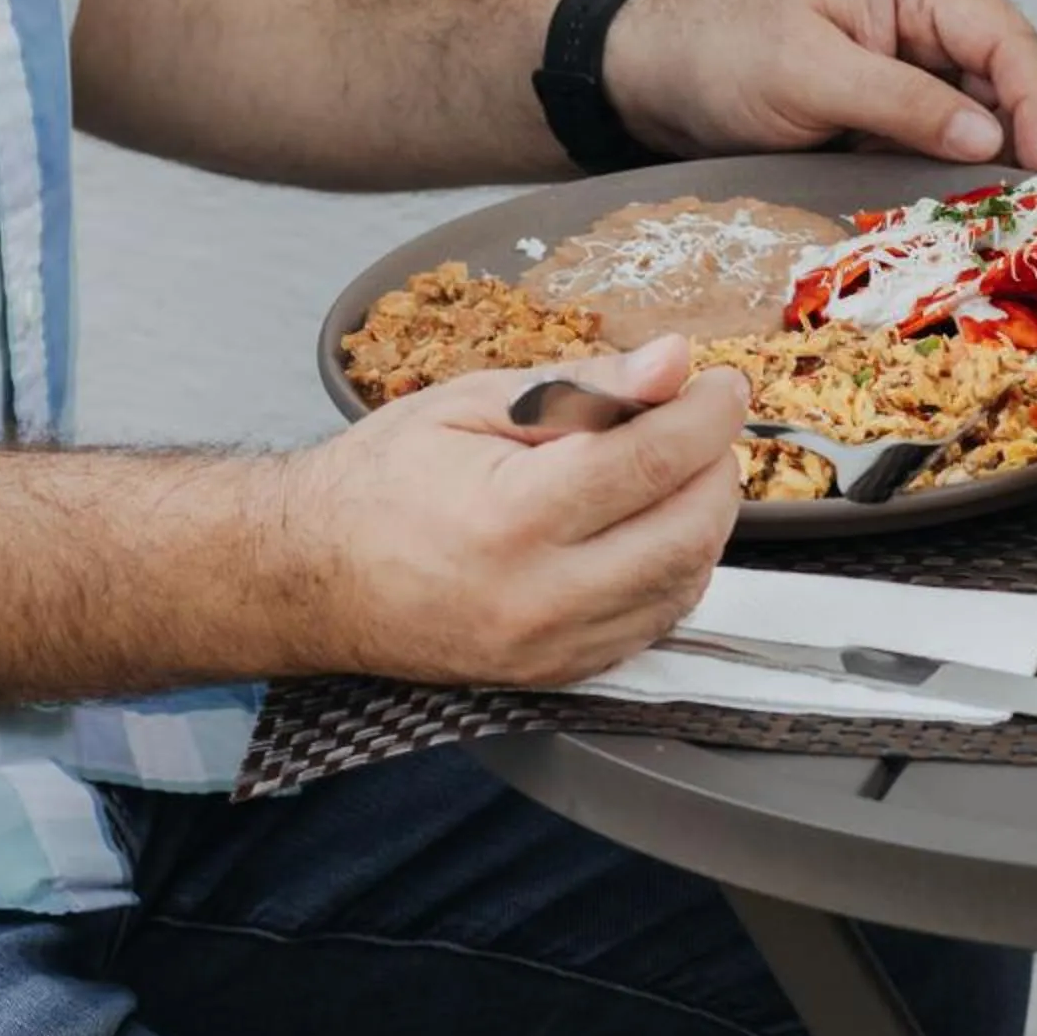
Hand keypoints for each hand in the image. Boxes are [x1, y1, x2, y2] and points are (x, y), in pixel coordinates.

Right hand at [283, 337, 744, 687]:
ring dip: (702, 517)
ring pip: (687, 579)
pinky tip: (646, 526)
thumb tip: (673, 363)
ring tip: (669, 470)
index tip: (724, 385)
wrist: (312, 578)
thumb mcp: (474, 402)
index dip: (708, 413)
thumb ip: (585, 384)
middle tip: (700, 424)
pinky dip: (673, 567)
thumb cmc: (385, 479)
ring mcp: (553, 647)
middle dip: (715, 465)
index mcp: (512, 516)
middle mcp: (540, 595)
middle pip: (691, 528)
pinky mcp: (561, 673)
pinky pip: (657, 618)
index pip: (656, 458)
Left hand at [606, 0, 1036, 169]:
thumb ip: (903, 102)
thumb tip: (988, 136)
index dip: (1033, 98)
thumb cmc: (727, 56)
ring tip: (996, 202)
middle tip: (1024, 195)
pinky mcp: (911, 98)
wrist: (673, 78)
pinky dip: (965, 165)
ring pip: (994, 107)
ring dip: (996, 154)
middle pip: (1012, 71)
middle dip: (1022, 130)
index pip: (1005, 35)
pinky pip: (960, 132)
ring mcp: (925, 55)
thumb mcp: (811, 76)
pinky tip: (962, 194)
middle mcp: (933, 10)